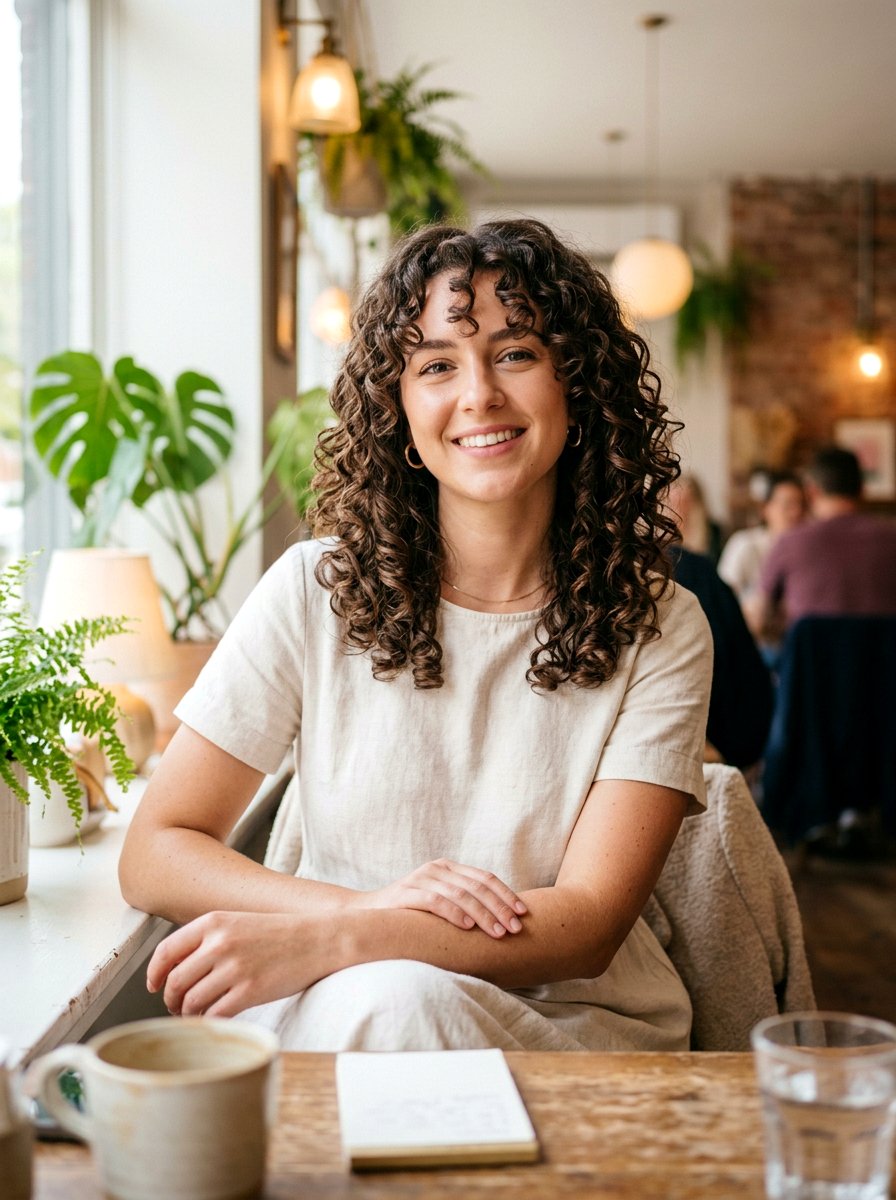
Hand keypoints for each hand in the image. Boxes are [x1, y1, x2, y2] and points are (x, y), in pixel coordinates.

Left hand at [146, 911, 320, 1016]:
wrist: (319, 939)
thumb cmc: (279, 934)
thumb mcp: (239, 922)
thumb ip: (208, 939)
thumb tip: (175, 969)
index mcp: (214, 922)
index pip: (167, 950)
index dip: (154, 973)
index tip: (153, 986)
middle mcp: (220, 943)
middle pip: (175, 980)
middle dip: (171, 999)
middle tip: (176, 1007)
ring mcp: (235, 967)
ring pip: (192, 1001)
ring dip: (187, 1014)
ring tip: (194, 1016)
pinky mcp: (250, 990)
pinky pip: (215, 1014)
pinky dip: (208, 1022)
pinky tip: (213, 1020)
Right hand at [352, 859, 527, 937]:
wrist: (367, 915)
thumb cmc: (410, 914)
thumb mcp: (440, 904)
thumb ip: (464, 904)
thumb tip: (502, 921)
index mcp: (448, 868)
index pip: (484, 878)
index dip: (506, 894)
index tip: (523, 913)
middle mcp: (437, 869)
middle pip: (477, 886)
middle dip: (500, 907)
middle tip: (515, 927)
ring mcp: (421, 878)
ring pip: (460, 894)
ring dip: (483, 914)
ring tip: (498, 932)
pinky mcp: (407, 893)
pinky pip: (435, 901)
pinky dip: (454, 913)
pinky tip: (468, 927)